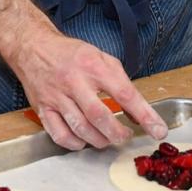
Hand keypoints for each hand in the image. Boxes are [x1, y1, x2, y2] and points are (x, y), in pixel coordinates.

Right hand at [9, 25, 166, 150]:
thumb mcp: (102, 57)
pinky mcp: (42, 108)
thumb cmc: (72, 54)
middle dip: (118, 132)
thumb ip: (121, 83)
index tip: (158, 130)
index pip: (125, 93)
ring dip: (99, 140)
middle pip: (99, 116)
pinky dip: (74, 144)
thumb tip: (139, 112)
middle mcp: (74, 81)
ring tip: (108, 139)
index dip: (144, 115)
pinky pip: (59, 134)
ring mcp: (56, 96)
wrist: (34, 47)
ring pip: (80, 128)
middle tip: (126, 137)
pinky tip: (84, 141)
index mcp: (94, 66)